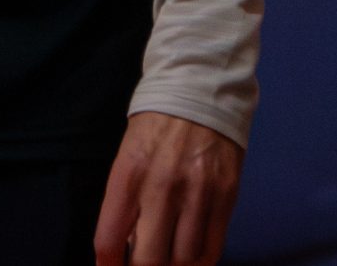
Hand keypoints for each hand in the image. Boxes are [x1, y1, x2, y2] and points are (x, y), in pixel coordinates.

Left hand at [93, 111, 242, 265]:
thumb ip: (127, 201)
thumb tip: (129, 248)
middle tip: (144, 263)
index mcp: (128, 174)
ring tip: (169, 259)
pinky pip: (212, 247)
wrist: (200, 88)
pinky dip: (200, 261)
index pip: (109, 239)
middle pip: (149, 260)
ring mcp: (197, 193)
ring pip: (184, 260)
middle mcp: (161, 187)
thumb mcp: (128, 156)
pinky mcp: (226, 195)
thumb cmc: (156, 124)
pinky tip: (192, 258)